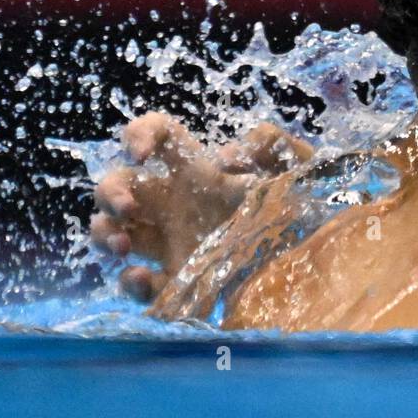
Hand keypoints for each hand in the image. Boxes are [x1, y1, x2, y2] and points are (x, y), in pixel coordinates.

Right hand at [88, 112, 313, 299]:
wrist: (314, 261)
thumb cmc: (301, 206)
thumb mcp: (297, 167)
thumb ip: (272, 144)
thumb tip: (225, 157)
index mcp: (196, 170)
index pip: (157, 135)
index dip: (139, 133)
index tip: (140, 153)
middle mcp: (174, 204)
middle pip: (118, 184)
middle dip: (109, 191)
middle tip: (128, 208)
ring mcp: (170, 244)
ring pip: (112, 231)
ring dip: (104, 234)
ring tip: (123, 246)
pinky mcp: (175, 283)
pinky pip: (137, 284)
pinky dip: (130, 283)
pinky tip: (143, 280)